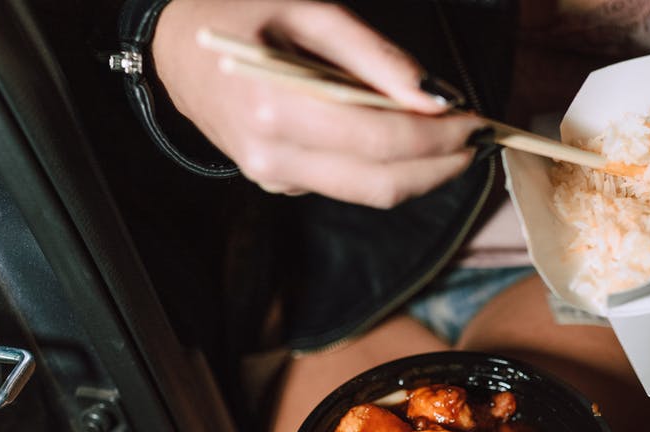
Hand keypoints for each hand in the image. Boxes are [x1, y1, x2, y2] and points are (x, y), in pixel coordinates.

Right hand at [152, 0, 486, 206]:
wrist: (174, 48)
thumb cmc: (242, 16)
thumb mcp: (309, 12)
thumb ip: (374, 57)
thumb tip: (434, 95)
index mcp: (275, 106)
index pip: (378, 141)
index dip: (437, 137)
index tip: (473, 119)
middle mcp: (273, 156)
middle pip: (382, 183)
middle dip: (440, 166)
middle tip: (475, 140)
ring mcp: (273, 178)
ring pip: (370, 194)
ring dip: (421, 173)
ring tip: (449, 140)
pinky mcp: (277, 186)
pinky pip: (346, 187)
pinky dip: (385, 169)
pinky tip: (397, 139)